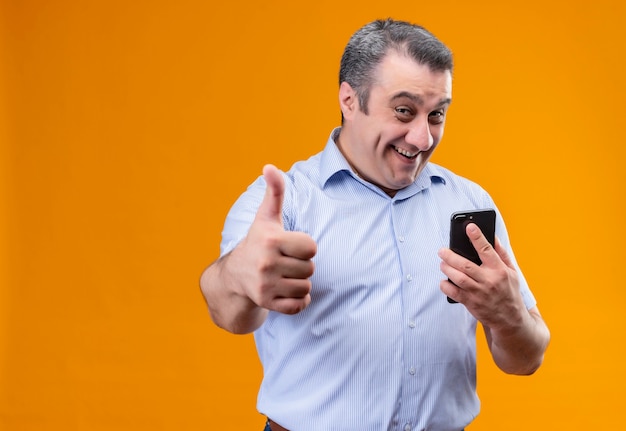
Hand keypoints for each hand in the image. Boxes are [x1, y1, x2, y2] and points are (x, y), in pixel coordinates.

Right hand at [230, 164, 316, 314]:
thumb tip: (270, 166)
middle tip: (284, 262)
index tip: (289, 246)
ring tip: (282, 276)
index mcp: (272, 240)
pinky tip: (284, 291)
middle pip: (310, 268)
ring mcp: (266, 285)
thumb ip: (274, 192)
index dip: (304, 247)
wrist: (234, 275)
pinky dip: (297, 302)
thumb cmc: (258, 241)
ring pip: (306, 287)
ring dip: (298, 283)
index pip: (312, 247)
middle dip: (301, 266)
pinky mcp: (267, 303)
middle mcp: (267, 263)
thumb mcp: (266, 217)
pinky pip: (299, 306)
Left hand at [438, 223, 525, 328]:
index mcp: (500, 270)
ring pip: (459, 278)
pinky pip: (454, 293)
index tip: (469, 227)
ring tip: (442, 263)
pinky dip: (446, 286)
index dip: (477, 237)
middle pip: (466, 265)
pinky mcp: (471, 303)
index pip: (487, 250)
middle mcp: (489, 281)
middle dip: (451, 256)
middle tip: (442, 250)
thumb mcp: (512, 272)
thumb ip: (502, 254)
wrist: (511, 320)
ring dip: (447, 269)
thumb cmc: (510, 292)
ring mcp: (479, 293)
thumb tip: (493, 237)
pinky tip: (443, 281)